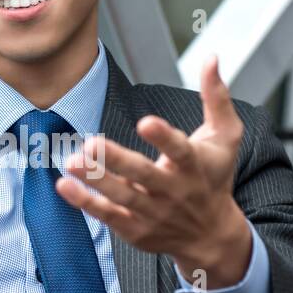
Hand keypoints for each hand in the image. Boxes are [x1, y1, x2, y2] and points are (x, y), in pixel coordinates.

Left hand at [59, 54, 251, 287]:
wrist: (211, 234)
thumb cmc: (214, 177)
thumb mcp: (226, 137)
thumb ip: (216, 98)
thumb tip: (212, 58)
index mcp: (194, 165)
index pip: (179, 150)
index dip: (163, 137)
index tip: (145, 122)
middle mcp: (174, 191)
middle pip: (144, 175)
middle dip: (117, 161)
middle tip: (91, 144)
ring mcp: (154, 213)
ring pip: (122, 196)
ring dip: (95, 180)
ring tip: (71, 162)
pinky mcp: (136, 229)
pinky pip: (108, 216)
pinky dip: (85, 202)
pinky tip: (65, 185)